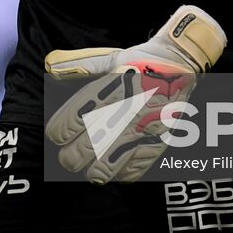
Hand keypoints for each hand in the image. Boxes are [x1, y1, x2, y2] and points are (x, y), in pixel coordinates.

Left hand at [44, 5, 226, 183]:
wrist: (183, 65)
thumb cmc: (143, 62)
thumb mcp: (110, 58)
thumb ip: (78, 65)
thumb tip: (49, 66)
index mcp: (108, 92)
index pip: (71, 123)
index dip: (58, 133)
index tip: (57, 134)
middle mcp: (122, 114)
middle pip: (82, 152)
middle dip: (69, 158)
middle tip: (69, 156)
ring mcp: (141, 132)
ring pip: (104, 169)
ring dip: (91, 172)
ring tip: (88, 168)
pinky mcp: (158, 144)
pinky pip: (132, 172)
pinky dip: (119, 175)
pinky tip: (114, 167)